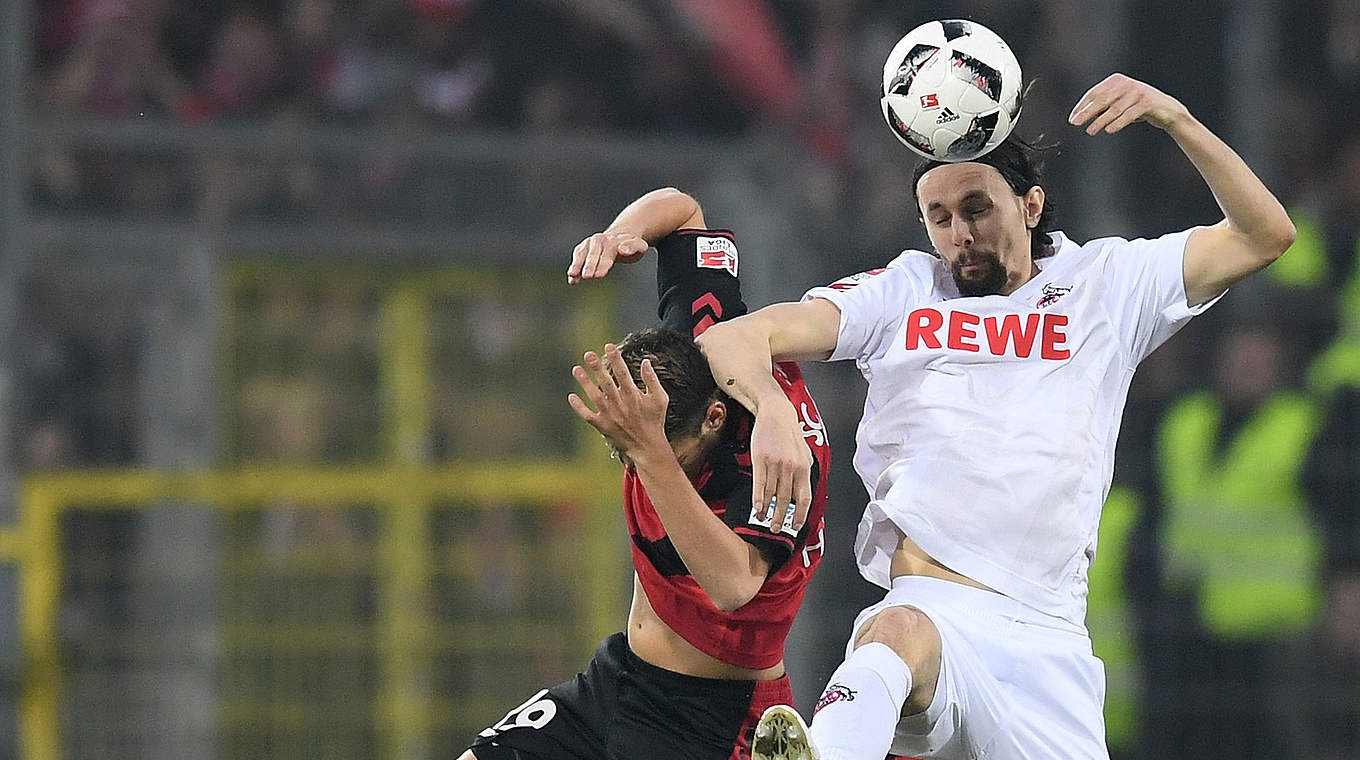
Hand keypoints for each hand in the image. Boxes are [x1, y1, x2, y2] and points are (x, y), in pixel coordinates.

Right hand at [567, 230, 648, 283]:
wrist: (620, 236)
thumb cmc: (630, 246)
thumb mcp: (639, 245)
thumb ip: (633, 247)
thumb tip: (623, 249)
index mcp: (614, 241)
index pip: (608, 253)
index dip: (603, 263)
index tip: (599, 274)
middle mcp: (600, 240)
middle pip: (593, 253)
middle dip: (590, 265)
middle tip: (588, 276)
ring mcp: (590, 244)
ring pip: (582, 253)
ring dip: (577, 264)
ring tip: (573, 275)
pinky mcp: (583, 249)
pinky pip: (577, 257)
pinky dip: (574, 267)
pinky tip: (572, 280)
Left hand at [567, 344, 670, 459]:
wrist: (647, 446)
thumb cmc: (654, 420)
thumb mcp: (660, 399)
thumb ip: (652, 380)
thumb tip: (646, 362)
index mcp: (633, 395)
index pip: (622, 372)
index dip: (616, 358)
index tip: (609, 346)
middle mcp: (619, 404)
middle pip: (606, 382)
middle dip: (596, 367)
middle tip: (588, 354)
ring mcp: (609, 415)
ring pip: (594, 396)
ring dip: (585, 383)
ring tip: (576, 369)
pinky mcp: (602, 426)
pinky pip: (588, 415)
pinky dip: (579, 407)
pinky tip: (571, 396)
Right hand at [750, 403, 813, 531]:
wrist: (776, 414)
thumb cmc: (789, 434)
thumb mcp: (803, 454)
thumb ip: (803, 474)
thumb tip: (802, 495)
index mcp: (804, 468)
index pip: (804, 497)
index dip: (800, 514)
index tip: (795, 526)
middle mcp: (791, 467)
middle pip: (786, 499)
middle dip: (780, 517)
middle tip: (775, 528)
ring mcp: (775, 463)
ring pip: (771, 493)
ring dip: (767, 510)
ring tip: (763, 519)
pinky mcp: (760, 459)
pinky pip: (759, 483)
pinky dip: (758, 498)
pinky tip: (756, 507)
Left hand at [1068, 73, 1189, 134]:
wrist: (1166, 109)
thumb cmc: (1136, 107)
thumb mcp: (1118, 105)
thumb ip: (1101, 107)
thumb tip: (1080, 117)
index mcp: (1116, 81)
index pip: (1094, 93)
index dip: (1082, 106)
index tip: (1072, 119)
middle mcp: (1126, 83)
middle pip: (1102, 99)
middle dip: (1087, 112)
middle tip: (1075, 123)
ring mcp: (1138, 92)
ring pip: (1115, 108)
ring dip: (1100, 121)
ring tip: (1090, 131)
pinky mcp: (1148, 102)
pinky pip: (1130, 114)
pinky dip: (1119, 122)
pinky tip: (1110, 130)